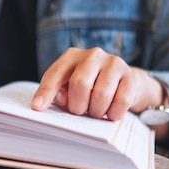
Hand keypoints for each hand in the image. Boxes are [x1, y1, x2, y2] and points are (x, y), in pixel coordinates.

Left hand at [31, 47, 159, 120]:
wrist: (126, 81)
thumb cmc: (92, 86)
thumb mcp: (71, 87)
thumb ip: (61, 92)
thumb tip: (57, 100)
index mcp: (72, 56)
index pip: (55, 74)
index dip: (46, 92)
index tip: (37, 108)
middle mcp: (93, 55)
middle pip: (80, 84)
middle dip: (78, 105)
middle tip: (81, 112)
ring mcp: (114, 63)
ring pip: (101, 95)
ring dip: (96, 111)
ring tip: (96, 111)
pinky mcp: (131, 76)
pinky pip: (120, 101)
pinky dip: (113, 113)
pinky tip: (111, 112)